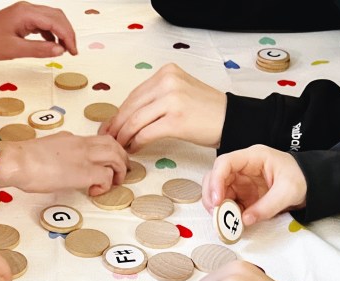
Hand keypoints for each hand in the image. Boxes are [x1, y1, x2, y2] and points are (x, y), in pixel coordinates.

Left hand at [0, 1, 77, 58]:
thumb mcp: (15, 50)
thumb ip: (40, 50)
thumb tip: (60, 50)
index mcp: (26, 13)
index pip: (56, 22)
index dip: (68, 37)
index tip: (74, 52)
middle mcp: (27, 8)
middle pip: (57, 17)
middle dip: (67, 33)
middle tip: (73, 52)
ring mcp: (24, 12)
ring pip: (51, 19)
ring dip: (60, 33)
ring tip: (64, 50)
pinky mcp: (21, 18)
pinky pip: (42, 23)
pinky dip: (50, 33)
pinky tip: (52, 45)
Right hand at [0, 132, 126, 195]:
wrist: (17, 161)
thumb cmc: (22, 160)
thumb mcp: (45, 151)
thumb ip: (57, 154)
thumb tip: (60, 164)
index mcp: (71, 138)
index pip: (97, 139)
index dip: (107, 151)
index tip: (105, 163)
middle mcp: (81, 144)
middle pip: (113, 144)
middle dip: (121, 159)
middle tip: (118, 174)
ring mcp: (84, 157)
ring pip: (116, 156)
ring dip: (119, 171)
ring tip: (112, 183)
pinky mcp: (83, 173)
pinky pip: (106, 176)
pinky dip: (105, 185)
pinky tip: (94, 191)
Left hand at [99, 64, 226, 152]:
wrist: (231, 119)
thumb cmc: (206, 110)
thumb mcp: (180, 91)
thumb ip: (156, 97)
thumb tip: (127, 115)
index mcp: (167, 72)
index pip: (134, 95)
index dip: (118, 113)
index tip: (108, 126)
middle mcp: (168, 82)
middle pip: (131, 107)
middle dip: (116, 126)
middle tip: (107, 139)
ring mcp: (172, 100)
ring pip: (135, 121)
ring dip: (123, 137)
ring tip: (119, 147)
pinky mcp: (176, 121)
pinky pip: (146, 133)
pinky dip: (136, 143)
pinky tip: (133, 149)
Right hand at [202, 145, 307, 226]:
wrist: (310, 183)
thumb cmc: (301, 178)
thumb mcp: (288, 191)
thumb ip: (267, 206)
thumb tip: (244, 220)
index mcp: (253, 158)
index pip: (224, 163)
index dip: (216, 180)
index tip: (217, 200)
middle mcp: (242, 168)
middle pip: (214, 177)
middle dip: (211, 196)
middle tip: (216, 214)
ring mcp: (240, 181)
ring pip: (217, 191)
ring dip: (216, 207)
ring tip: (223, 221)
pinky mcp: (242, 194)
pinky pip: (227, 203)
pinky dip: (226, 213)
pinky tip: (231, 221)